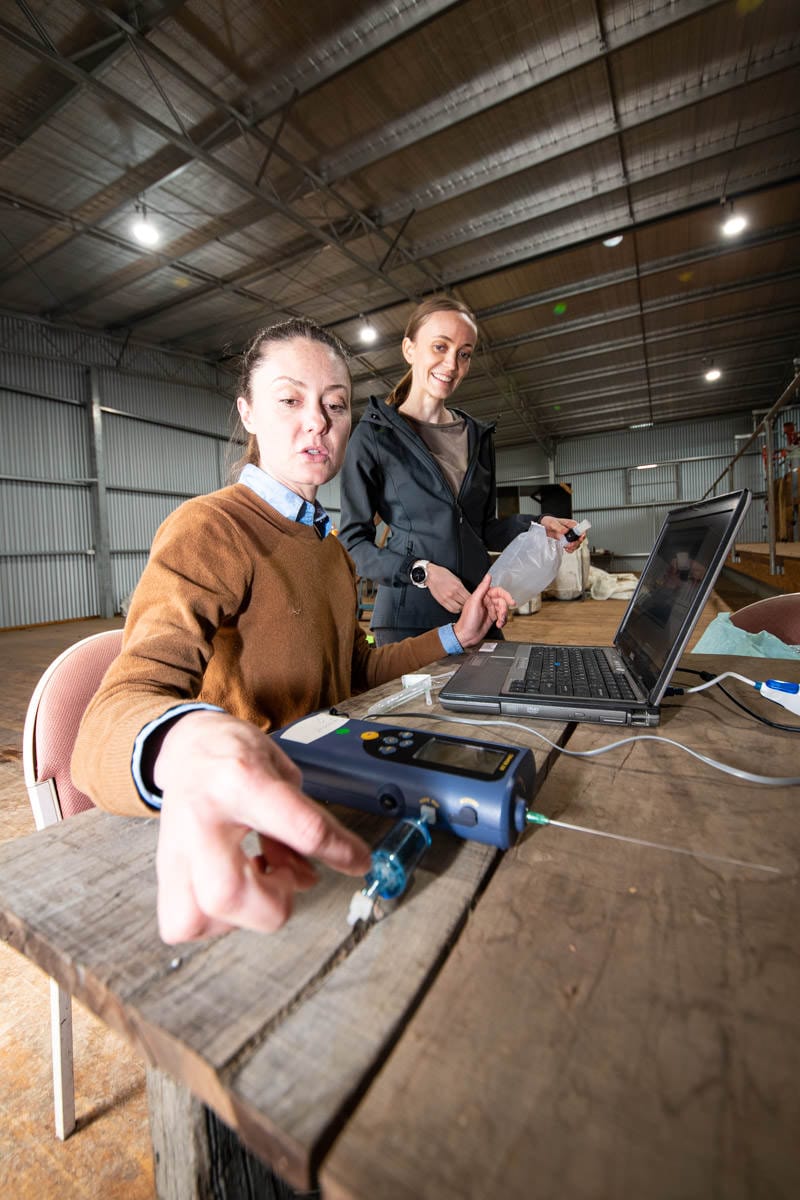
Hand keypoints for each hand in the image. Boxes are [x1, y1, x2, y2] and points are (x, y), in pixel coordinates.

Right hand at [153, 711, 370, 942]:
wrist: (187, 746)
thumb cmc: (235, 755)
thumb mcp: (280, 771)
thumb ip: (301, 821)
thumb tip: (309, 876)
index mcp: (240, 781)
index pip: (300, 828)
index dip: (338, 850)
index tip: (359, 861)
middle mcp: (202, 818)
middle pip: (227, 893)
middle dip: (272, 904)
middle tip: (287, 879)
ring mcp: (176, 848)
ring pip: (198, 917)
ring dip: (242, 916)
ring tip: (257, 881)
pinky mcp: (165, 870)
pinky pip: (184, 922)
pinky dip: (215, 921)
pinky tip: (233, 890)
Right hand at [426, 563, 470, 612]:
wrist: (430, 575)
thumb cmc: (442, 574)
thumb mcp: (456, 578)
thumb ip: (462, 586)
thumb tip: (468, 593)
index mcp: (458, 586)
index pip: (469, 597)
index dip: (473, 600)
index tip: (474, 600)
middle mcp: (453, 593)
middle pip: (465, 604)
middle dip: (468, 604)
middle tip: (470, 604)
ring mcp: (447, 598)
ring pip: (459, 609)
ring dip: (462, 608)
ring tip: (463, 606)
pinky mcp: (442, 601)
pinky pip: (451, 609)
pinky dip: (455, 610)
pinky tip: (456, 607)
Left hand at [453, 573, 514, 648]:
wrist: (466, 636)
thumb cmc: (467, 621)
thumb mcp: (474, 602)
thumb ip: (482, 588)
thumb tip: (488, 576)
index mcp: (482, 596)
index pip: (497, 591)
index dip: (505, 595)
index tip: (511, 600)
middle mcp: (486, 602)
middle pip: (502, 601)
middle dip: (504, 609)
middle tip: (503, 614)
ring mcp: (490, 610)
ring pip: (503, 609)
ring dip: (504, 616)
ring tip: (500, 621)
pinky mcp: (492, 618)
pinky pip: (502, 617)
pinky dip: (503, 621)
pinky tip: (499, 624)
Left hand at [540, 515, 583, 552]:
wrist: (543, 526)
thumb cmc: (549, 521)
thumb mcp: (552, 523)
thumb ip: (559, 527)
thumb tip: (565, 531)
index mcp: (571, 524)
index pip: (581, 529)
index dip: (582, 534)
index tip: (579, 538)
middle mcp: (572, 530)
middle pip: (580, 538)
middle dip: (576, 543)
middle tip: (569, 544)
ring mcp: (570, 536)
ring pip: (576, 544)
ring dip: (573, 547)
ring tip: (567, 547)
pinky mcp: (566, 541)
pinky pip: (571, 547)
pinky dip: (570, 549)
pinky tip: (566, 549)